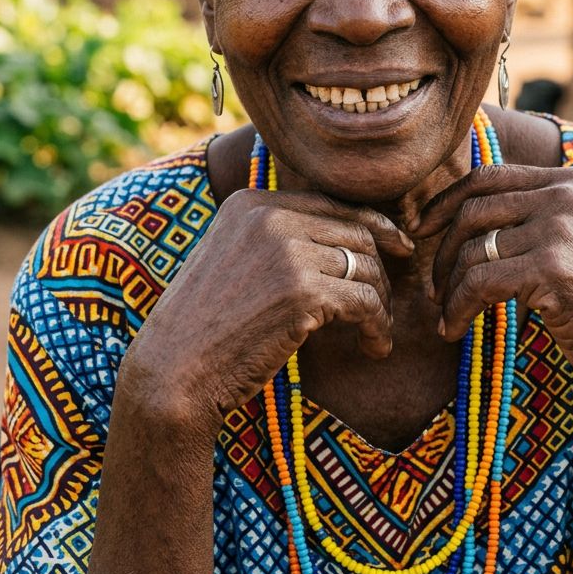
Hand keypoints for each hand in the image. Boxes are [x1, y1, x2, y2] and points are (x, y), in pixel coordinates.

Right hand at [120, 189, 412, 435]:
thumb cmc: (205, 327)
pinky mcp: (302, 291)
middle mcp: (268, 215)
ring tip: (377, 332)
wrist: (174, 370)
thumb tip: (346, 240)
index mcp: (250, 202)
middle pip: (355, 231)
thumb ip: (276, 239)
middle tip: (387, 303)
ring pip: (364, 266)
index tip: (398, 248)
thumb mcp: (233, 261)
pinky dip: (378, 327)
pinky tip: (375, 347)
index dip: (373, 226)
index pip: (331, 204)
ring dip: (380, 303)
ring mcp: (285, 250)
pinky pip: (365, 301)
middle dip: (381, 268)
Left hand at [413, 164, 572, 398]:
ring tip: (446, 314)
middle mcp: (565, 196)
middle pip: (473, 210)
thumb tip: (461, 211)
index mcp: (571, 181)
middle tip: (433, 286)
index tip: (420, 229)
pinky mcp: (550, 268)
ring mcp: (559, 229)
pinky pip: (478, 283)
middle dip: (442, 250)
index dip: (446, 202)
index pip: (489, 177)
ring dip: (449, 288)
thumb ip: (533, 216)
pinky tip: (453, 329)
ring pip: (472, 249)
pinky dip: (457, 308)